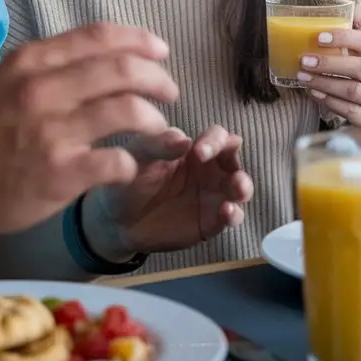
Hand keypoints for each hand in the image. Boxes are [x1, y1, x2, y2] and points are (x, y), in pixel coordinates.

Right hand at [0, 24, 177, 242]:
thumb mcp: (1, 82)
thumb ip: (45, 65)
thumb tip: (92, 52)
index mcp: (31, 62)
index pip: (100, 36)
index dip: (140, 40)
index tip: (160, 51)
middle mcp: (43, 90)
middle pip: (125, 70)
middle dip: (158, 79)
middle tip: (170, 91)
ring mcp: (52, 132)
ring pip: (130, 111)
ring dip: (156, 120)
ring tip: (161, 129)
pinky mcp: (59, 173)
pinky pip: (117, 161)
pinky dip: (133, 164)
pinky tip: (129, 167)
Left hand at [87, 125, 253, 255]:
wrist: (117, 221)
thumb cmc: (129, 180)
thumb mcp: (139, 156)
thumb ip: (159, 145)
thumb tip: (183, 139)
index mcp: (194, 149)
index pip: (217, 137)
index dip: (215, 141)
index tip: (199, 152)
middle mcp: (209, 170)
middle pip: (235, 161)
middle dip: (237, 163)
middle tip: (230, 173)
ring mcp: (212, 197)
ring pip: (240, 188)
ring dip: (243, 187)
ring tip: (238, 191)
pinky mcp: (211, 222)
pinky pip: (231, 217)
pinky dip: (234, 214)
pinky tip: (227, 213)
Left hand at [296, 20, 360, 127]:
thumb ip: (359, 36)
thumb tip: (354, 12)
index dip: (343, 37)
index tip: (318, 37)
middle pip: (359, 67)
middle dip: (328, 62)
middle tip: (304, 60)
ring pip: (352, 90)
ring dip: (324, 82)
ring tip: (303, 77)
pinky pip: (348, 111)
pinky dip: (328, 101)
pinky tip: (313, 92)